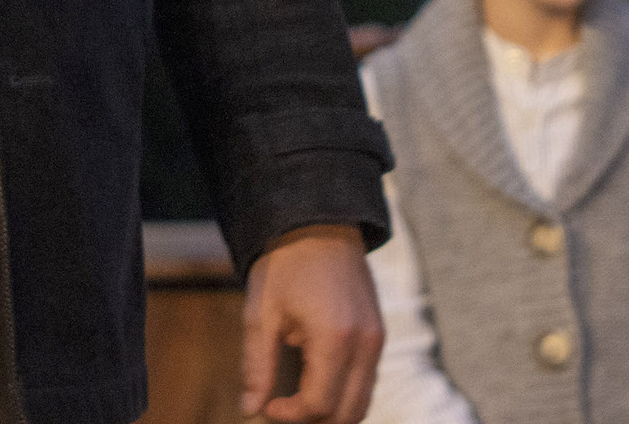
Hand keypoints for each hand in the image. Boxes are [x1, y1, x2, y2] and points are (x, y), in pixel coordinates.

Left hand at [240, 223, 380, 422]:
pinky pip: (367, 381)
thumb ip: (257, 366)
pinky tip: (315, 381)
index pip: (318, 406)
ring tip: (297, 399)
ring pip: (362, 403)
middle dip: (313, 421)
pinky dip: (344, 393)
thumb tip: (250, 410)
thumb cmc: (285, 265)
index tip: (267, 406)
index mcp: (335, 339)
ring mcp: (377, 339)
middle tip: (282, 408)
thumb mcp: (261, 314)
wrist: (318, 223)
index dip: (289, 416)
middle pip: (347, 414)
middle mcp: (365, 344)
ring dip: (332, 412)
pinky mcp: (378, 334)